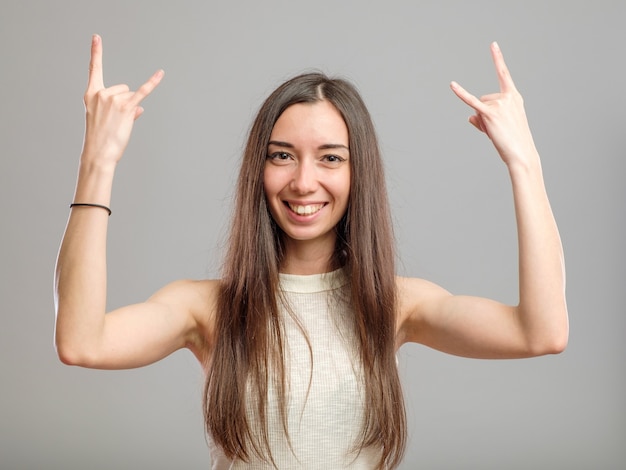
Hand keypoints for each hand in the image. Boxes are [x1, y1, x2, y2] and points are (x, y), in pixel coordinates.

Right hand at [81, 34, 162, 165]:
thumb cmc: (100, 139)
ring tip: (119, 123)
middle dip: (123, 103)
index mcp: (91, 94)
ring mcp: (114, 99)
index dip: (95, 52)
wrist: (98, 152)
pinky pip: (143, 91)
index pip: (94, 69)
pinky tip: (161, 73)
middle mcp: (102, 93)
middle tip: (114, 121)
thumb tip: (140, 107)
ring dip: (130, 108)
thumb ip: (121, 108)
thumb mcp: (105, 120)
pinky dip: (153, 83)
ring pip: (132, 95)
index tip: (96, 37)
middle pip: (123, 88)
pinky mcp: (127, 107)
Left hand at [450, 42, 536, 167]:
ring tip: (495, 132)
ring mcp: (499, 104)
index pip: (503, 74)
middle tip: (498, 129)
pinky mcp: (490, 114)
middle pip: (483, 100)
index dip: (497, 59)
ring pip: (478, 108)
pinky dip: (461, 93)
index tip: (492, 45)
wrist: (521, 153)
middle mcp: (508, 97)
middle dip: (485, 115)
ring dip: (482, 121)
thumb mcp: (500, 125)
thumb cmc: (513, 141)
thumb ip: (483, 118)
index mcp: (514, 97)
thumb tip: (469, 116)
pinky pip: (471, 102)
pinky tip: (452, 85)